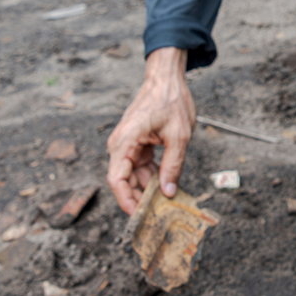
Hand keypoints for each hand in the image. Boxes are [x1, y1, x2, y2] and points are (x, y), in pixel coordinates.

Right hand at [106, 47, 195, 214]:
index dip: (126, 201)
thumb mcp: (178, 136)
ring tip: (166, 204)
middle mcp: (120, 145)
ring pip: (134, 175)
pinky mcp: (137, 144)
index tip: (139, 216)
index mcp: (124, 142)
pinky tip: (167, 186)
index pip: (117, 180)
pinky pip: (141, 166)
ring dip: (148, 189)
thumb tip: (168, 192)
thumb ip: (173, 165)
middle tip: (158, 215)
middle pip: (125, 181)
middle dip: (140, 198)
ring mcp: (128, 145)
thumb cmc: (170, 101)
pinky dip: (152, 177)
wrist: (166, 79)